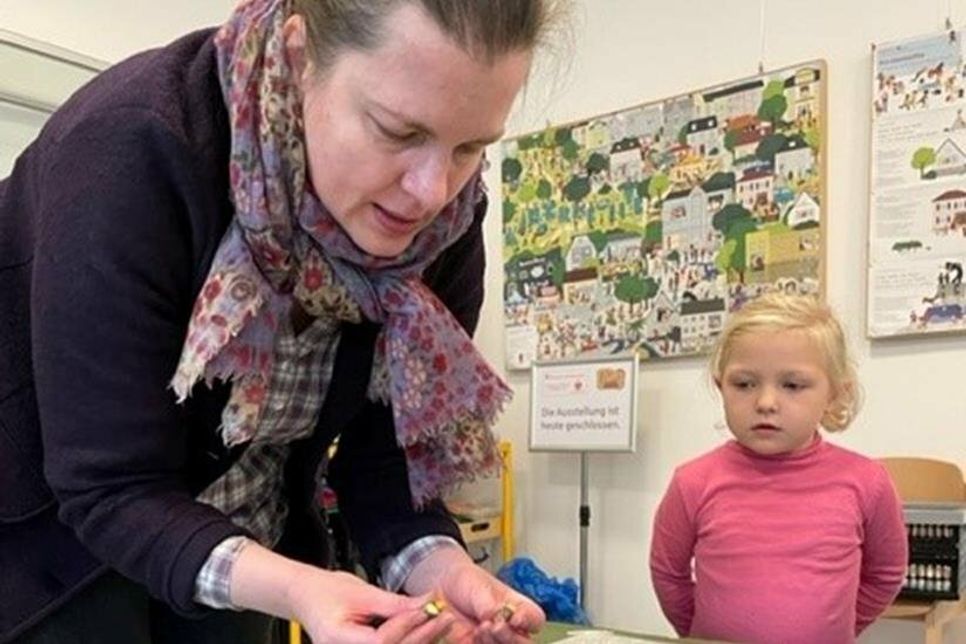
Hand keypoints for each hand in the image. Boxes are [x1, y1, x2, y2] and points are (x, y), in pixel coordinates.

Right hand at [290, 568, 454, 643]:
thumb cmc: (326, 592)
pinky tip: (428, 635)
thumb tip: (426, 603)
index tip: (429, 608)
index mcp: (336, 639)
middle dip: (421, 636)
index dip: (406, 625)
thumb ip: (394, 603)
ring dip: (420, 642)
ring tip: (442, 625)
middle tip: (445, 618)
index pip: (380, 640)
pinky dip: (409, 643)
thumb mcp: (361, 592)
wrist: (307, 598)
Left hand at [405, 547, 545, 642]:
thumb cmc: (467, 582)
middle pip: (523, 643)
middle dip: (510, 637)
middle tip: (496, 626)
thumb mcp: (481, 589)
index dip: (529, 622)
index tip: (515, 618)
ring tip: (482, 627)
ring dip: (494, 642)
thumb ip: (489, 605)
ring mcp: (493, 640)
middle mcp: (509, 628)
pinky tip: (469, 635)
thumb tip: (495, 617)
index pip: (535, 619)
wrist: (442, 587)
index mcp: (517, 609)